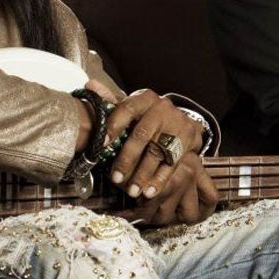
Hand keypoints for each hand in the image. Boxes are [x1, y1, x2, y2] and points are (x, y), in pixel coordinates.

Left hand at [99, 80, 218, 224]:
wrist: (179, 119)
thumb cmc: (147, 116)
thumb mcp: (131, 107)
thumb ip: (110, 100)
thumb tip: (89, 86)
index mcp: (146, 98)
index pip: (127, 109)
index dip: (113, 126)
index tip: (101, 144)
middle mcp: (163, 109)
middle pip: (142, 135)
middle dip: (127, 159)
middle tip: (116, 178)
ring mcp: (178, 124)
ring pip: (157, 152)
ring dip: (143, 174)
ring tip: (131, 191)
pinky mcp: (189, 140)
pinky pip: (173, 163)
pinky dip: (160, 179)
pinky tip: (150, 192)